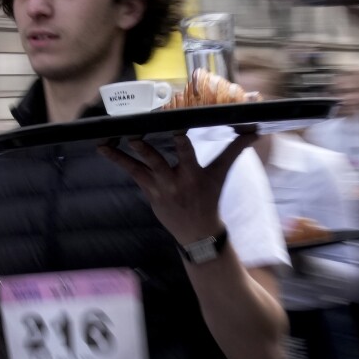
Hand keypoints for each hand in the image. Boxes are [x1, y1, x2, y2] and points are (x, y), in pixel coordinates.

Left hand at [99, 132, 256, 244]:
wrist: (197, 232)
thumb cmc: (210, 198)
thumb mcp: (222, 174)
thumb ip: (235, 150)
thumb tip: (255, 132)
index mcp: (193, 174)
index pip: (187, 152)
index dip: (180, 140)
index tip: (173, 127)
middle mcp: (174, 181)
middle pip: (157, 161)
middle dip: (144, 150)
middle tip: (132, 137)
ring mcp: (159, 188)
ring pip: (137, 169)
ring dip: (121, 157)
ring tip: (103, 144)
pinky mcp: (149, 192)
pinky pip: (132, 174)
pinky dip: (119, 162)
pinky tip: (104, 149)